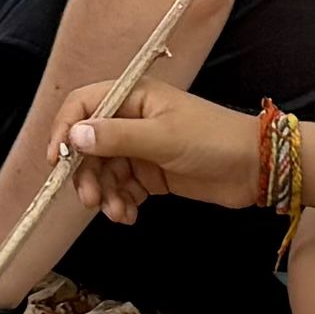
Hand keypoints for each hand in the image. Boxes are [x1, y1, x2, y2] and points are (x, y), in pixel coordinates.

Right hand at [63, 87, 262, 219]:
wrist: (256, 169)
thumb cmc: (213, 140)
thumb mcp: (163, 138)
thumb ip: (117, 138)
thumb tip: (75, 136)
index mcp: (135, 97)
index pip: (84, 104)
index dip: (65, 129)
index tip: (58, 161)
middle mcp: (133, 119)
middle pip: (90, 144)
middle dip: (86, 173)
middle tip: (90, 199)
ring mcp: (142, 148)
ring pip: (105, 171)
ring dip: (104, 193)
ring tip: (116, 213)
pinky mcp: (152, 174)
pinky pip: (122, 188)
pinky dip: (120, 203)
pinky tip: (128, 216)